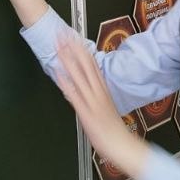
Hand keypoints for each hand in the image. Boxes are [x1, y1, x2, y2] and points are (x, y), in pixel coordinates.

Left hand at [56, 34, 147, 179]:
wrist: (121, 144)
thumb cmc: (113, 128)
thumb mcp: (105, 106)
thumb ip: (95, 94)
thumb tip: (84, 85)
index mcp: (102, 89)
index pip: (91, 64)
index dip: (81, 49)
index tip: (73, 37)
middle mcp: (97, 91)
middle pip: (84, 64)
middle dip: (73, 49)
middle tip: (62, 35)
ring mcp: (91, 100)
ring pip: (78, 75)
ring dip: (67, 61)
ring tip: (58, 47)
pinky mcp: (85, 111)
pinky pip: (74, 95)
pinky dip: (65, 83)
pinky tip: (58, 74)